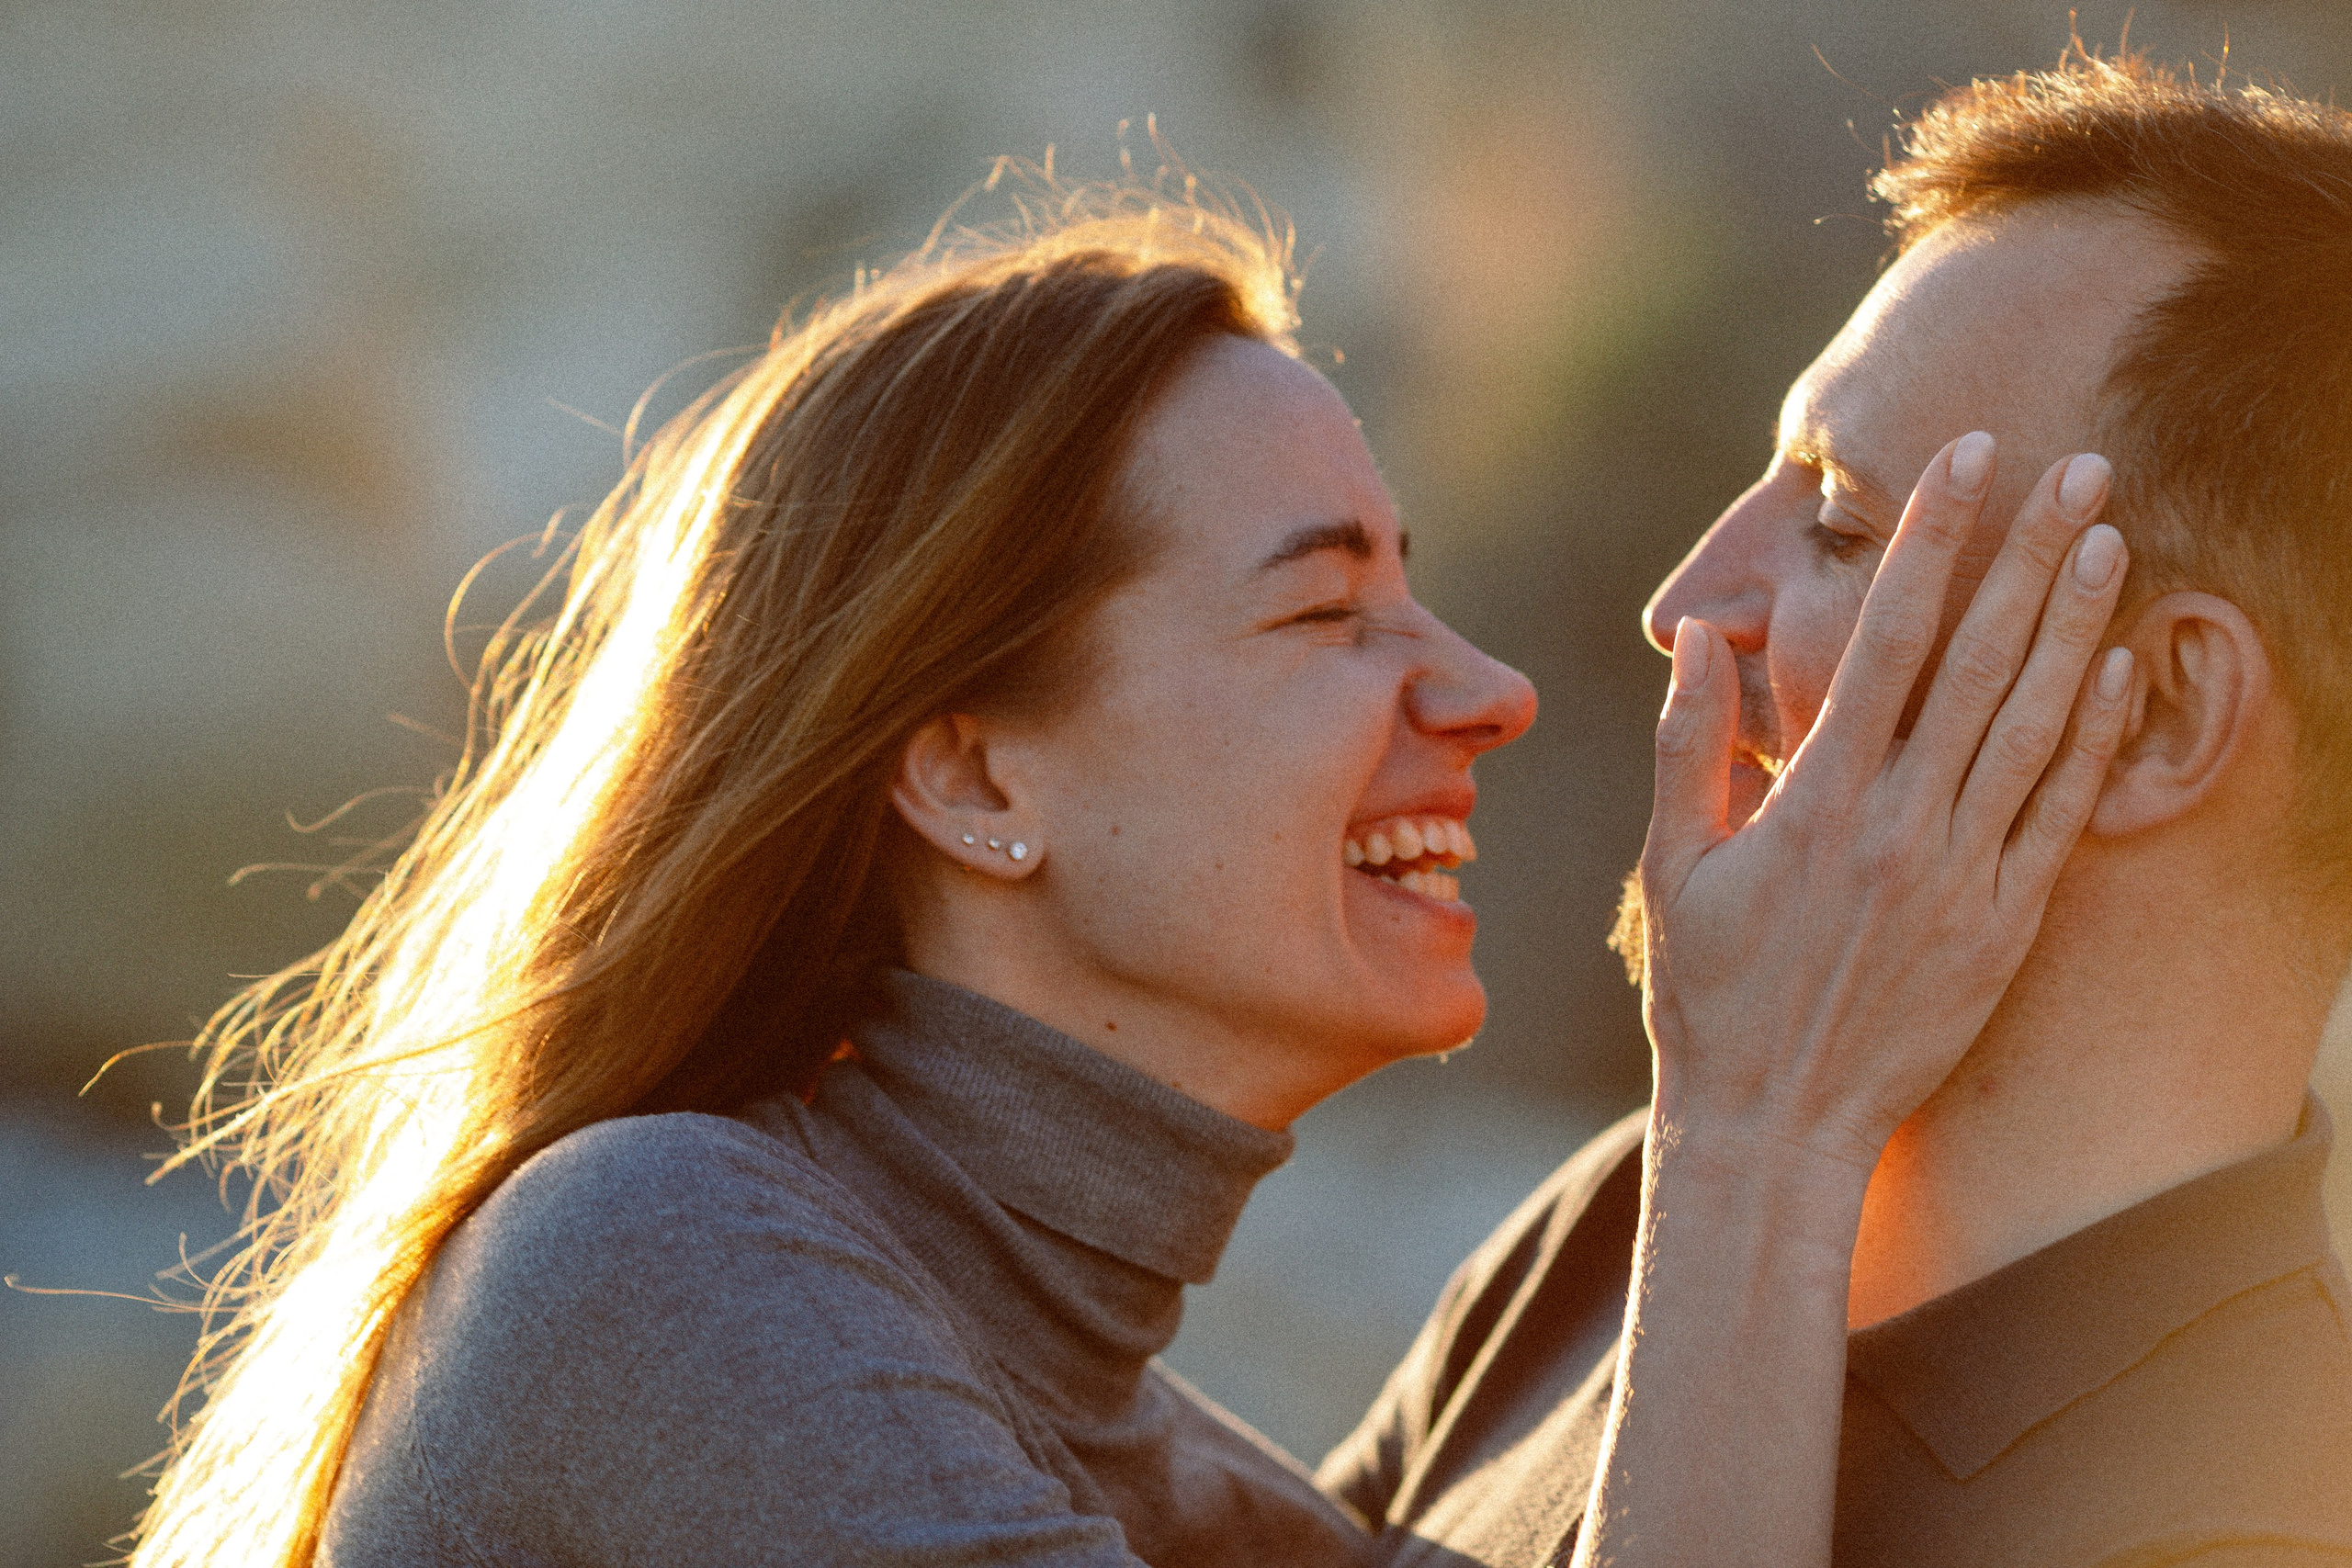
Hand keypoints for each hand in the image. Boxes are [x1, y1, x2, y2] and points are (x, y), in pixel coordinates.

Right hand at [1635, 432, 2135, 1176]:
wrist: (1773, 1128)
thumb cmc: (1709, 997)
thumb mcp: (1674, 867)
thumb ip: (1690, 745)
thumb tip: (1699, 639)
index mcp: (1816, 802)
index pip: (1886, 639)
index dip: (1931, 541)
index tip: (1967, 461)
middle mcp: (1899, 827)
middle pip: (1981, 662)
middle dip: (2030, 553)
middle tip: (2080, 465)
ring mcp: (1961, 879)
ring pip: (2034, 725)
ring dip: (2078, 625)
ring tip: (2113, 538)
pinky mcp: (2002, 930)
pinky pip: (2060, 816)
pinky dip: (2094, 739)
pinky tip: (2123, 670)